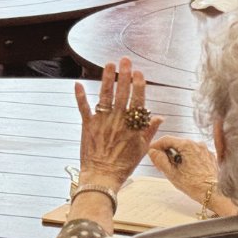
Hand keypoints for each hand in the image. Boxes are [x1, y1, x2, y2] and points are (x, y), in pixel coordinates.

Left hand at [74, 58, 162, 190]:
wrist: (102, 177)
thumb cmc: (123, 165)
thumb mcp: (142, 149)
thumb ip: (150, 130)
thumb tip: (159, 117)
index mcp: (132, 126)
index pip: (137, 100)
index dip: (138, 85)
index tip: (139, 73)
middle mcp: (118, 120)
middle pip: (122, 93)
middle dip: (124, 75)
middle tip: (125, 60)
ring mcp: (102, 122)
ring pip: (105, 96)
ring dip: (107, 79)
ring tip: (109, 65)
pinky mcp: (87, 125)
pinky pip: (83, 107)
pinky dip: (80, 95)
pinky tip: (77, 83)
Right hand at [149, 136, 219, 204]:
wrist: (213, 193)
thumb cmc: (194, 185)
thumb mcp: (172, 173)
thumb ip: (160, 160)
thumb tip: (152, 151)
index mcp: (187, 145)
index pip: (167, 139)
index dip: (156, 145)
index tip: (151, 152)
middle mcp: (197, 144)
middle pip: (176, 143)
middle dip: (167, 152)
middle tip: (161, 165)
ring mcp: (204, 149)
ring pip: (185, 149)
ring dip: (177, 156)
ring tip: (174, 170)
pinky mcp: (209, 156)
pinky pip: (194, 153)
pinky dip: (187, 159)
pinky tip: (185, 170)